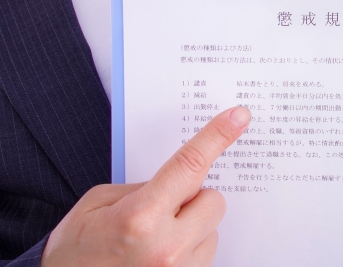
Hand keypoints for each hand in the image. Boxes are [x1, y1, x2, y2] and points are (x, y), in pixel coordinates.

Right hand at [42, 106, 250, 266]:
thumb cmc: (77, 248)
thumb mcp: (100, 202)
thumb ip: (146, 186)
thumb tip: (183, 179)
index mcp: (140, 217)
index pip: (190, 166)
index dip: (217, 137)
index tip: (239, 116)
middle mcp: (166, 248)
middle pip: (213, 200)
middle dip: (194, 197)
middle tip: (163, 208)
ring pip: (212, 229)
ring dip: (192, 227)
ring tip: (155, 240)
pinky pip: (207, 253)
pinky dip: (190, 248)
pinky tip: (161, 256)